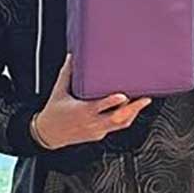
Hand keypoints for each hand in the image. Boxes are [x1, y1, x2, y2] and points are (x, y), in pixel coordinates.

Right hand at [30, 55, 150, 149]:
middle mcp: (91, 122)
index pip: (100, 107)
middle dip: (134, 108)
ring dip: (132, 114)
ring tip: (142, 103)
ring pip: (120, 124)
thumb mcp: (58, 91)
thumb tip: (71, 57)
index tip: (123, 96)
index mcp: (82, 111)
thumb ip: (67, 73)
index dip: (113, 102)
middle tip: (145, 99)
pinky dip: (123, 119)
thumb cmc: (53, 113)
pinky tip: (128, 110)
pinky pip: (114, 127)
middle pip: (117, 118)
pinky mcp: (98, 135)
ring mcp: (96, 130)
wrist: (48, 135)